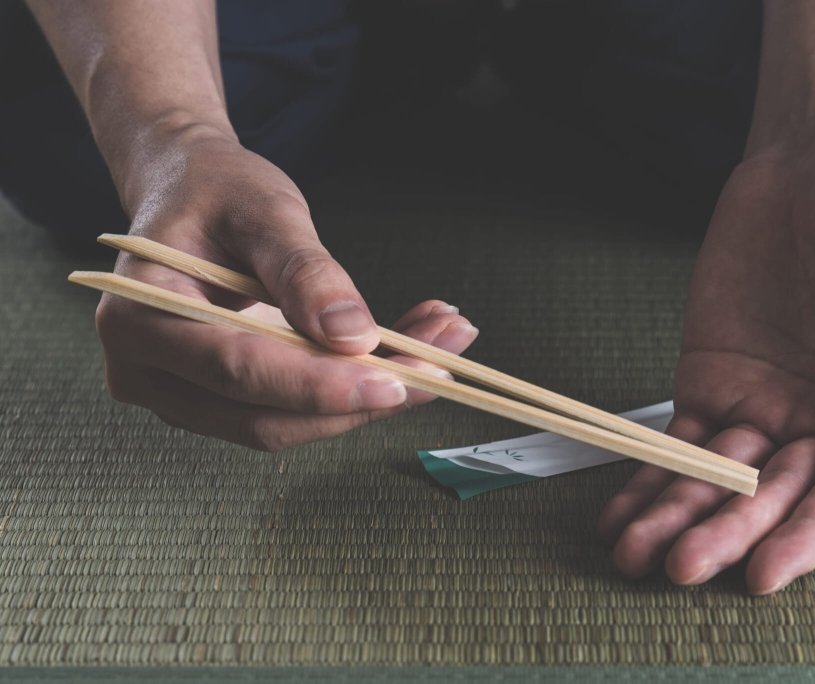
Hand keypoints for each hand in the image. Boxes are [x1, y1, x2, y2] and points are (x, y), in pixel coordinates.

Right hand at [97, 125, 477, 448]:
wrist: (191, 192)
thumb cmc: (216, 192)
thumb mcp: (264, 210)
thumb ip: (304, 271)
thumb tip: (353, 337)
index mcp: (137, 320)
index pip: (236, 370)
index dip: (320, 385)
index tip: (397, 380)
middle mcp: (146, 374)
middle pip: (264, 416)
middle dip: (359, 399)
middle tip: (440, 366)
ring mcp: (181, 396)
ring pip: (285, 426)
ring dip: (368, 399)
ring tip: (440, 350)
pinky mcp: (220, 401)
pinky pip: (291, 412)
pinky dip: (353, 391)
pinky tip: (408, 354)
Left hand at [598, 134, 814, 592]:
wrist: (811, 159)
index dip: (811, 531)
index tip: (768, 572)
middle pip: (775, 494)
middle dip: (729, 534)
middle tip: (683, 566)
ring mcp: (763, 403)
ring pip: (719, 478)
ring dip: (677, 517)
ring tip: (634, 553)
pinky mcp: (712, 380)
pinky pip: (678, 440)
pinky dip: (650, 475)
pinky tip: (622, 511)